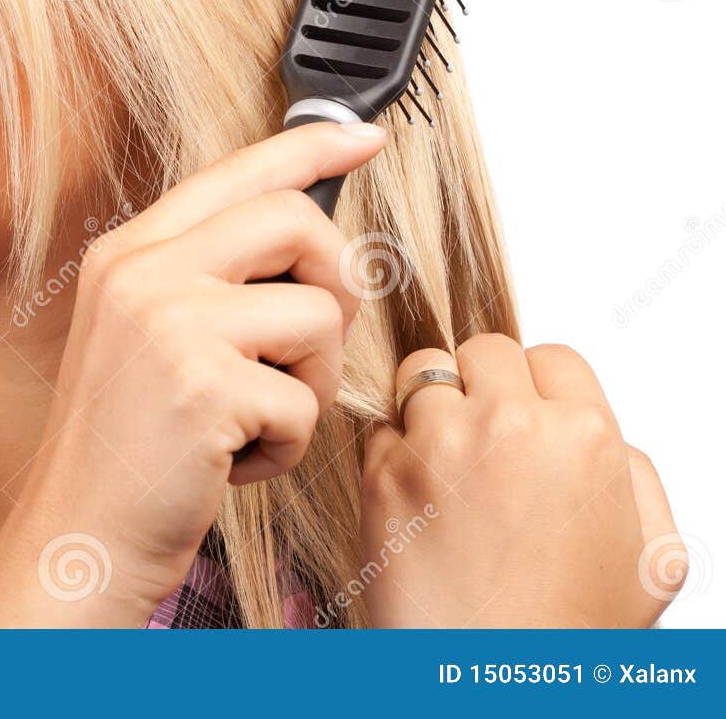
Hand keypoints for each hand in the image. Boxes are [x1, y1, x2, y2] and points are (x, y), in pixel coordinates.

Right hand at [0, 120, 386, 625]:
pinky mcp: (203, 387)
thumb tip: (306, 232)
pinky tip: (232, 460)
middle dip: (334, 283)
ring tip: (251, 416)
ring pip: (317, 314)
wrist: (76, 532)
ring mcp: (169, 324)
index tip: (364, 137)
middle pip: (296, 220)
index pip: (236, 171)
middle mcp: (143, 272)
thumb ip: (208, 275)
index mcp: (129, 252)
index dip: (311, 146)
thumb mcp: (147, 334)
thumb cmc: (125, 443)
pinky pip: (305, 400)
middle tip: (305, 344)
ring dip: (308, 381)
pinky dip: (286, 445)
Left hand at [360, 336, 685, 626]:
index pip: (552, 356)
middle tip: (481, 436)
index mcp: (585, 435)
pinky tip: (415, 498)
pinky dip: (391, 450)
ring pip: (419, 374)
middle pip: (483, 349)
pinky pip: (379, 426)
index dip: (538, 388)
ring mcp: (439, 443)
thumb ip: (633, 475)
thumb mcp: (651, 555)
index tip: (527, 418)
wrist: (493, 680)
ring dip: (428, 408)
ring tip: (443, 465)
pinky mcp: (382, 469)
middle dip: (481, 384)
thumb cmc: (571, 630)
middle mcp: (511, 424)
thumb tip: (603, 436)